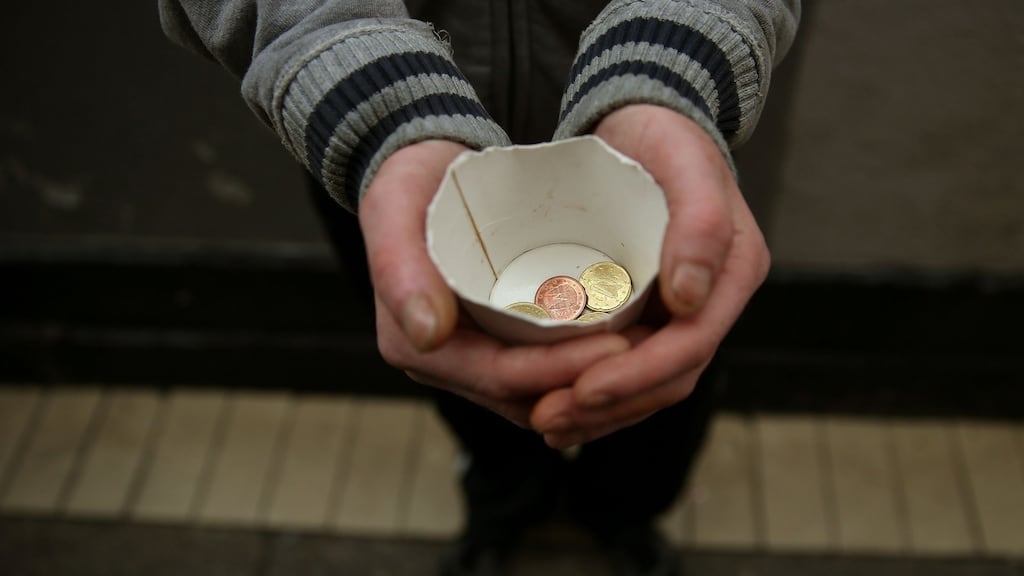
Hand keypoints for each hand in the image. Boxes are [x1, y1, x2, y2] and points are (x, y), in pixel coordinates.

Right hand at [359, 140, 630, 426]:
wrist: (417, 169)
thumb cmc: (406, 182)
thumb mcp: (393, 209)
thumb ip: (399, 268)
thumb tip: (427, 334)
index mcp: (414, 342)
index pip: (499, 377)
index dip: (560, 370)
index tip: (619, 346)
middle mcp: (442, 361)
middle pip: (525, 393)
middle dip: (587, 379)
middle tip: (648, 349)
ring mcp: (468, 356)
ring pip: (539, 390)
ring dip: (590, 377)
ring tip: (645, 348)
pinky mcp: (493, 341)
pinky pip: (543, 368)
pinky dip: (581, 361)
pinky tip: (624, 337)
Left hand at [529, 105, 771, 447]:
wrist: (647, 120)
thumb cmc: (666, 136)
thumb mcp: (685, 163)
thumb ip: (699, 223)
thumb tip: (690, 298)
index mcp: (734, 273)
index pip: (690, 346)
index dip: (637, 377)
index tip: (582, 390)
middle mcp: (713, 300)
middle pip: (669, 378)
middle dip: (611, 406)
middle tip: (549, 419)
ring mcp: (682, 310)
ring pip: (649, 382)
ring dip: (600, 412)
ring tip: (545, 423)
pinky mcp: (650, 310)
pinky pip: (629, 364)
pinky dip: (595, 390)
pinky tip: (554, 399)